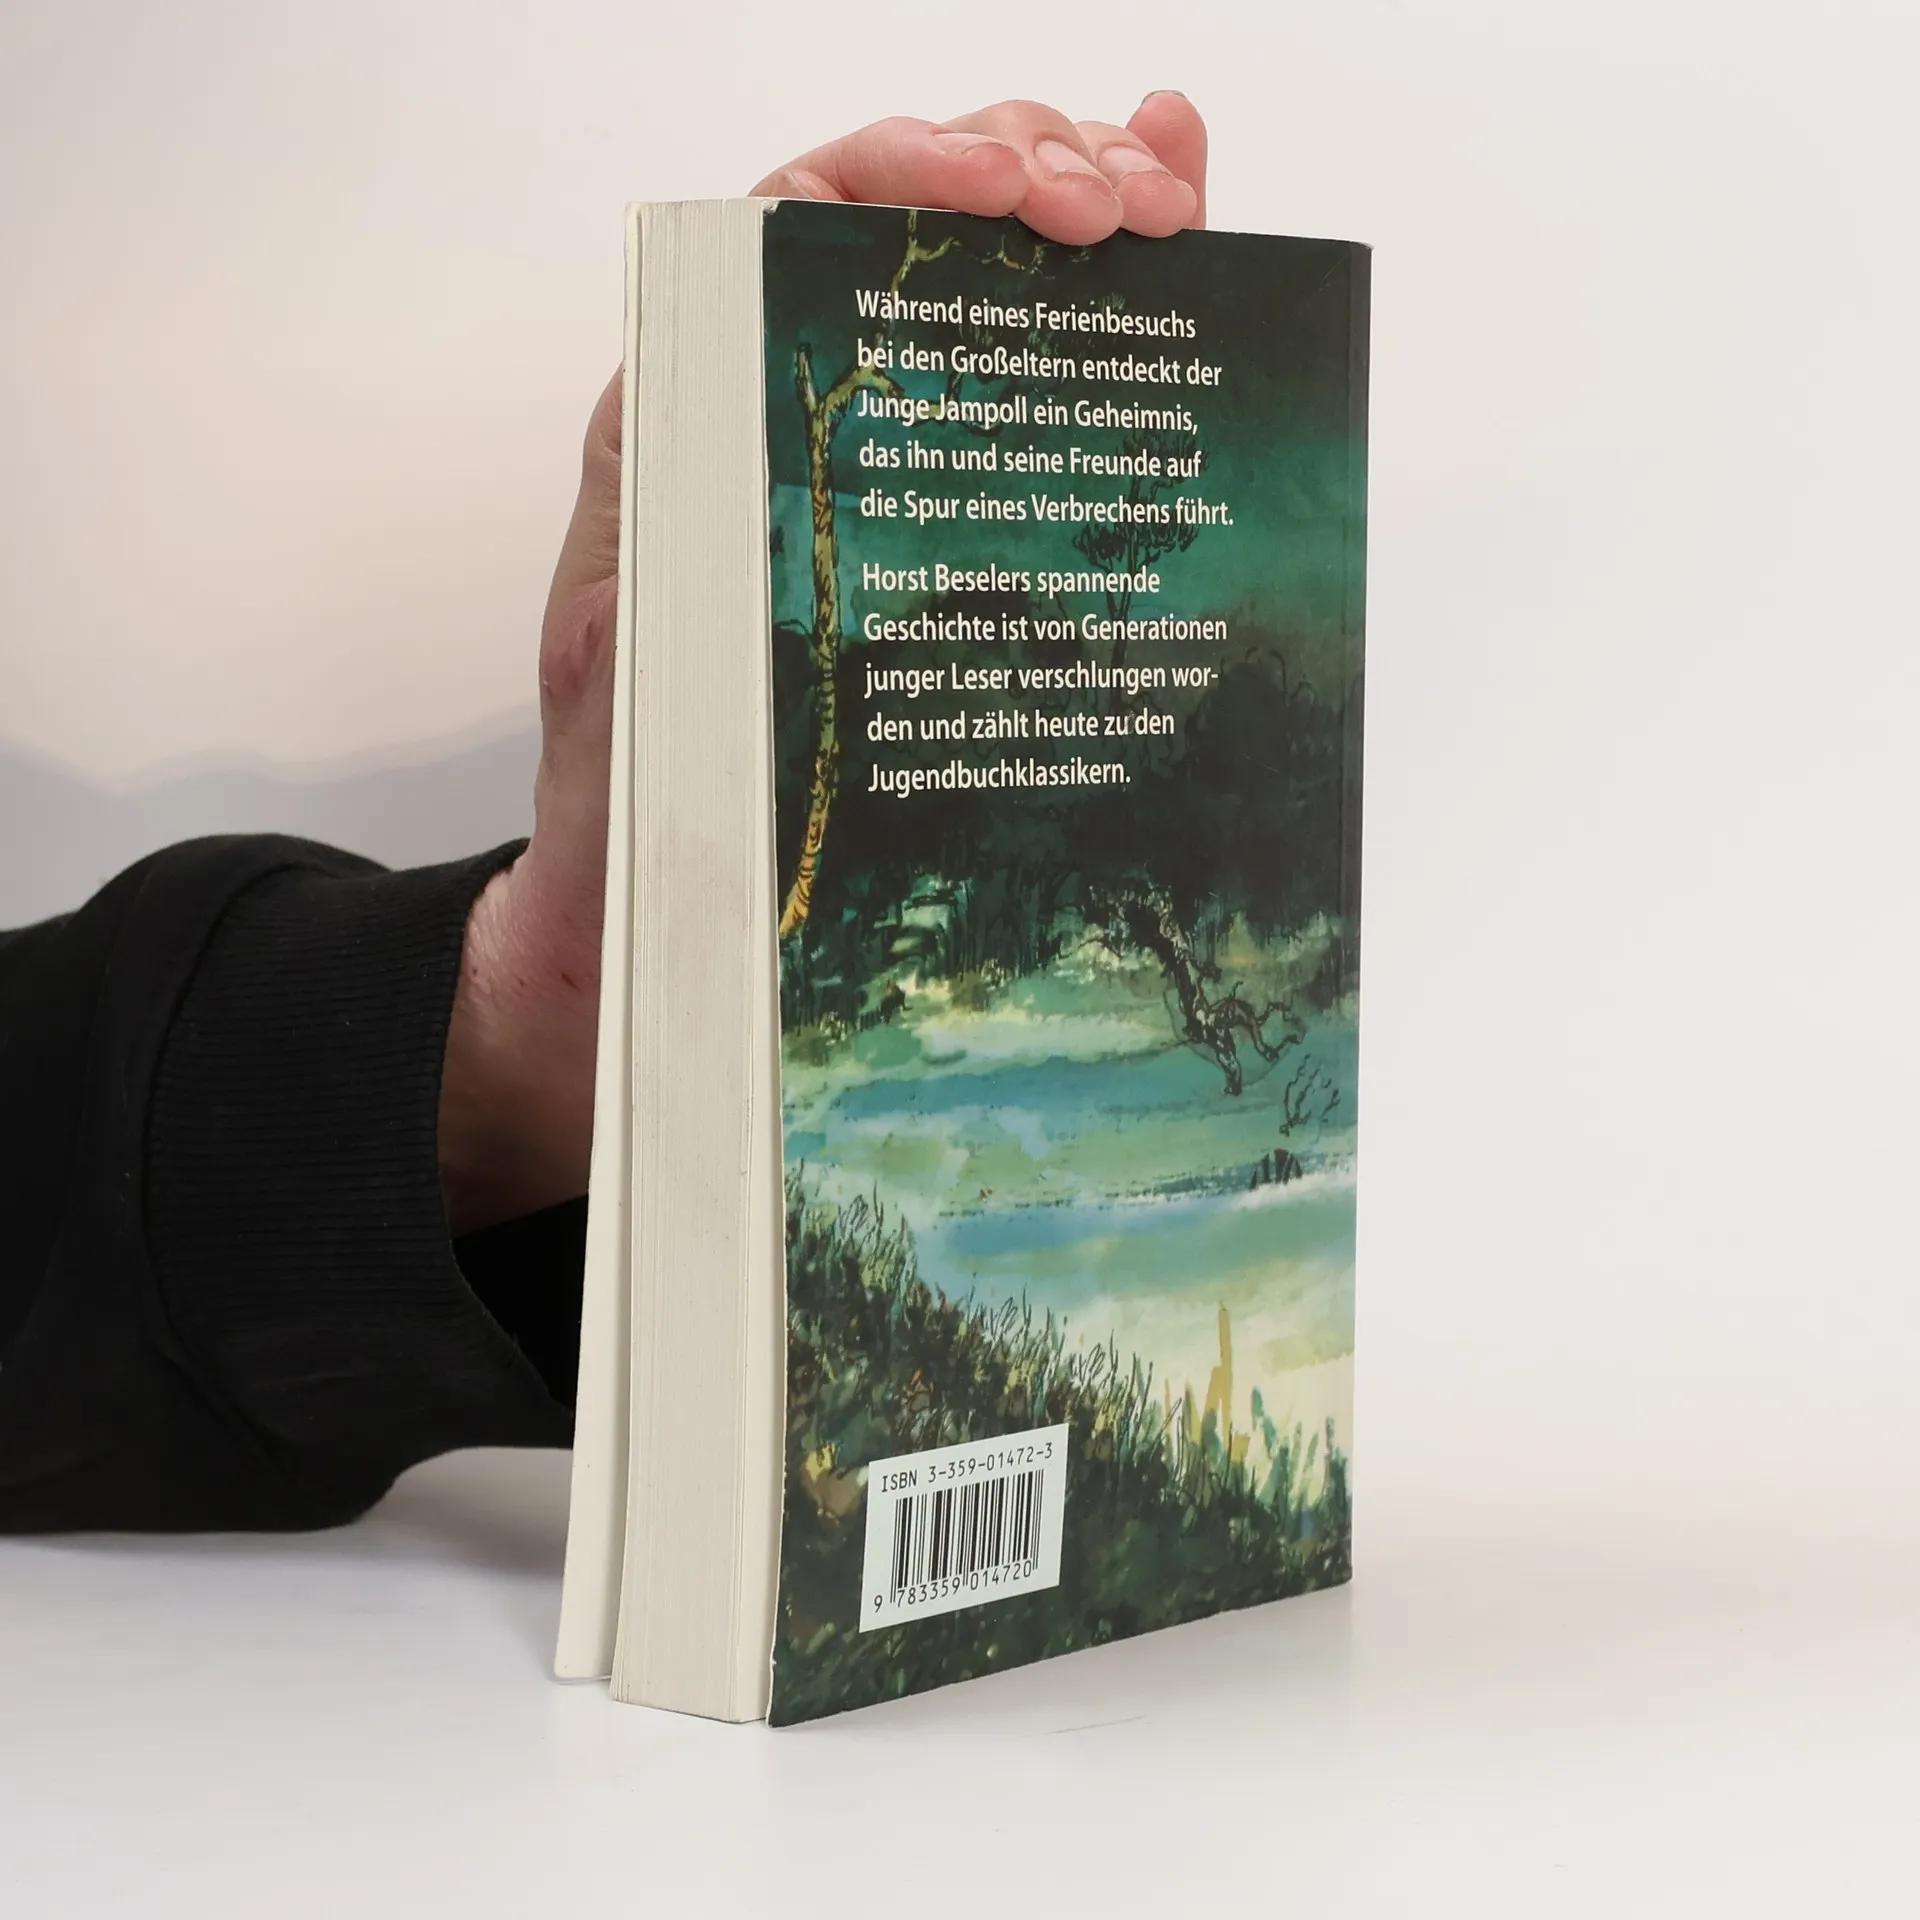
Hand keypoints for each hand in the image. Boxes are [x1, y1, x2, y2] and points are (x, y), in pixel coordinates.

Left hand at [438, 96, 1208, 1233]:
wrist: (667, 890)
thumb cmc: (641, 779)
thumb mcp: (632, 655)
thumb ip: (663, 548)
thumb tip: (712, 430)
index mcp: (706, 403)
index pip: (802, 214)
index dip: (908, 170)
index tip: (1003, 191)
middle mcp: (797, 397)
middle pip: (918, 211)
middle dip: (1030, 166)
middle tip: (1123, 206)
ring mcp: (889, 444)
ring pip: (990, 271)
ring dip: (1087, 199)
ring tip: (1168, 197)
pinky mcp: (955, 507)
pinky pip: (1036, 371)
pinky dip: (1114, 293)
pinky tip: (1182, 233)